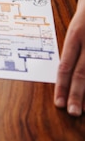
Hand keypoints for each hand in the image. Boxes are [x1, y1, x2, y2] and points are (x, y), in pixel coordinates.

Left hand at [55, 0, 84, 115]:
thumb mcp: (77, 28)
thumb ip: (73, 49)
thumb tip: (64, 72)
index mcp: (76, 35)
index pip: (66, 65)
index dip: (62, 85)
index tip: (58, 102)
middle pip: (82, 73)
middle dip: (77, 94)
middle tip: (72, 112)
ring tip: (84, 109)